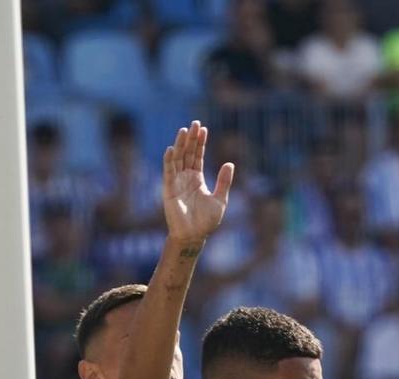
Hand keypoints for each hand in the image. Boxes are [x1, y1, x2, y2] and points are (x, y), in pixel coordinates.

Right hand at [162, 121, 233, 244]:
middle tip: (195, 123)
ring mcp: (176, 182)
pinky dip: (169, 160)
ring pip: (178, 159)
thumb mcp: (220, 199)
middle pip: (188, 153)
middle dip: (191, 138)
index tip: (203, 128)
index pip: (198, 156)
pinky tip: (172, 149)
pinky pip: (168, 172)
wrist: (194, 236)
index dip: (200, 142)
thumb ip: (224, 181)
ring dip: (180, 144)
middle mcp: (186, 177)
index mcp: (197, 179)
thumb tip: (230, 163)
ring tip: (184, 130)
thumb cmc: (206, 222)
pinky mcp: (169, 189)